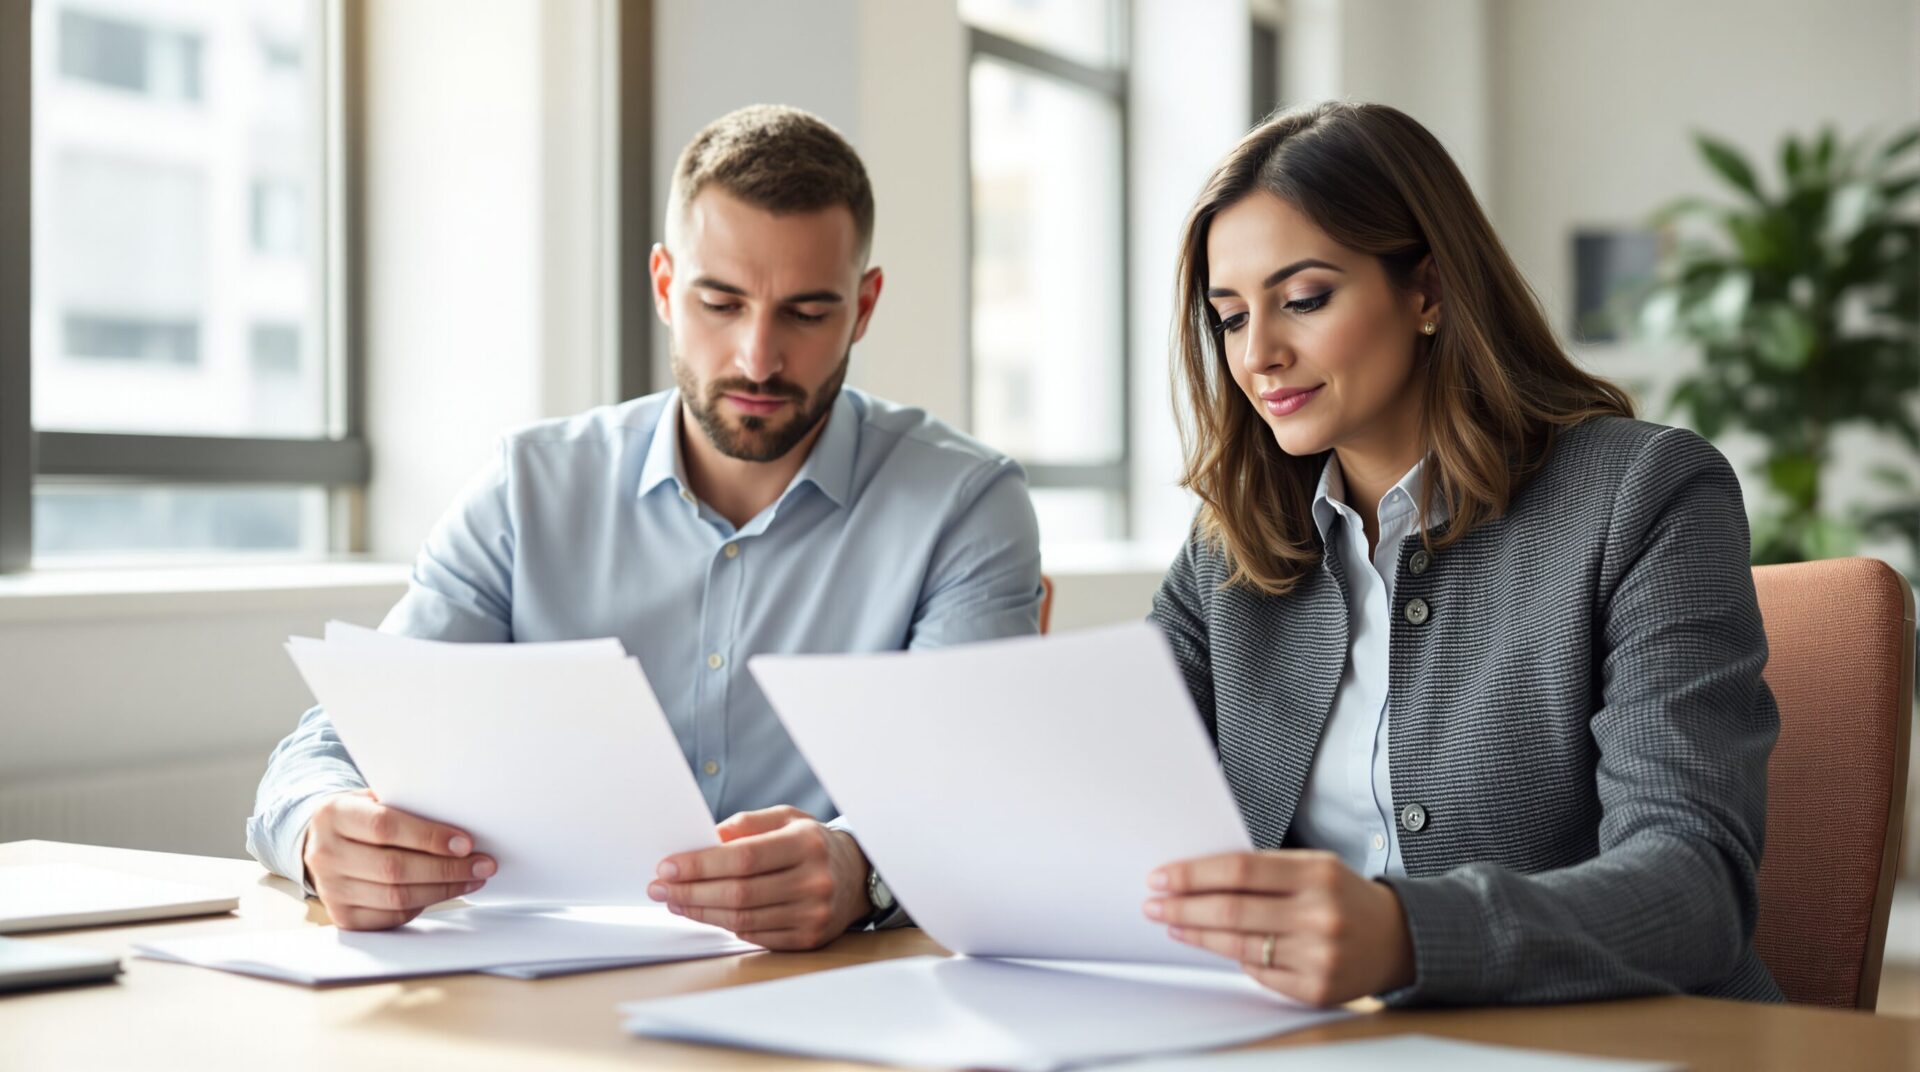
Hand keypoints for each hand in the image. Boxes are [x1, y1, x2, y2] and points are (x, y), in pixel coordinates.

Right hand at [300, 789, 494, 930]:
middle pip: (394, 868)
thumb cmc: (362, 816)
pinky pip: (392, 916)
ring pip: (396, 897)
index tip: (466, 843)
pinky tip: (445, 892)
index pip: (384, 827)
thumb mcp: (375, 799)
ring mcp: (331, 889)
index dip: (429, 836)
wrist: (324, 842)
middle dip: (447, 868)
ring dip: (443, 889)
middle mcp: (325, 854)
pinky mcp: (343, 916)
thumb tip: (460, 824)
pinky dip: (424, 905)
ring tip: (473, 878)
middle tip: (482, 864)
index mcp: (333, 814)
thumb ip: (407, 806)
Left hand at [649, 806, 870, 950]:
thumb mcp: (785, 819)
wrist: (856, 874)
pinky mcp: (808, 938)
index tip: (667, 866)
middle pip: (738, 893)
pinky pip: (755, 936)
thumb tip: (701, 840)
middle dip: (691, 891)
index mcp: (806, 844)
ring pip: (743, 920)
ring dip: (700, 911)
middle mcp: (813, 881)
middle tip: (660, 887)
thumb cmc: (810, 843)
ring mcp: (813, 914)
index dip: (700, 865)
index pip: (743, 858)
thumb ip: (745, 825)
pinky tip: (705, 913)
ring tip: (674, 900)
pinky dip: (724, 926)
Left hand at [1143, 850, 1413, 1005]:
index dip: (1193, 874)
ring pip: (1238, 945)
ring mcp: (1318, 955)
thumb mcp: (1314, 866)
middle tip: (1152, 903)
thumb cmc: (1343, 895)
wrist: (1399, 938)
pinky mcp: (1316, 988)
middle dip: (1183, 907)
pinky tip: (1212, 945)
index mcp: (1316, 873)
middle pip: (1231, 910)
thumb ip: (1264, 870)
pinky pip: (1258, 973)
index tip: (1160, 877)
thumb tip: (1197, 876)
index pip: (1239, 870)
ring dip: (1196, 934)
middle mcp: (1319, 914)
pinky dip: (1231, 958)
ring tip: (1172, 923)